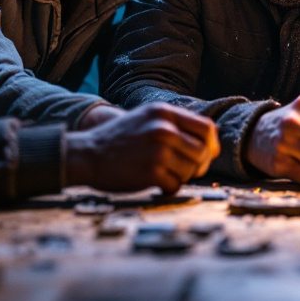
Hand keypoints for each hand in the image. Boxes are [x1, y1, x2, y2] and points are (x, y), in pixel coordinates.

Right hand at [66, 102, 219, 193]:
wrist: (87, 154)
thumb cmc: (119, 139)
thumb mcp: (147, 118)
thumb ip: (175, 124)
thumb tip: (212, 139)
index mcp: (164, 112)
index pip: (206, 127)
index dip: (211, 144)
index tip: (207, 155)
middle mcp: (164, 129)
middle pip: (202, 151)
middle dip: (198, 164)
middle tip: (184, 170)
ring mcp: (158, 151)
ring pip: (191, 170)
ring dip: (181, 176)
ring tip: (163, 174)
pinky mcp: (151, 172)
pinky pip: (176, 185)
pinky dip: (168, 188)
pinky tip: (156, 184)